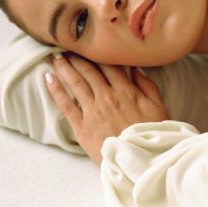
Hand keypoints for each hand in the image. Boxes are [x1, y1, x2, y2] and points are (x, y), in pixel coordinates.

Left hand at [45, 53, 169, 164]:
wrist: (140, 160)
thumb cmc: (152, 136)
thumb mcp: (159, 108)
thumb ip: (148, 86)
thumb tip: (136, 69)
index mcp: (127, 91)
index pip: (109, 66)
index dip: (98, 54)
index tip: (89, 46)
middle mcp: (107, 97)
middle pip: (89, 70)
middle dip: (77, 57)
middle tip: (67, 46)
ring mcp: (93, 110)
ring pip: (75, 82)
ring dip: (64, 67)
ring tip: (55, 56)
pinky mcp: (82, 126)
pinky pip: (65, 104)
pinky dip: (56, 89)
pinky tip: (48, 77)